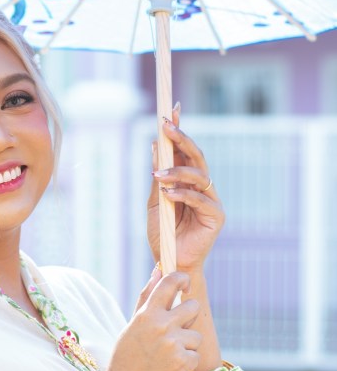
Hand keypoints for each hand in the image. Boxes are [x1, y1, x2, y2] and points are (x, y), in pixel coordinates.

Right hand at [104, 270, 201, 370]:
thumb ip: (147, 299)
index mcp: (147, 314)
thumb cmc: (127, 356)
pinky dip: (186, 361)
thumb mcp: (132, 325)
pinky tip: (170, 367)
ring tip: (168, 353)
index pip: (171, 283)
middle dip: (188, 316)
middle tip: (177, 327)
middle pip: (193, 307)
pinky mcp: (184, 363)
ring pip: (196, 335)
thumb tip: (158, 272)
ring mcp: (174, 345)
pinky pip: (195, 354)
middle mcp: (162, 326)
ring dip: (186, 343)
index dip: (182, 279)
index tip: (185, 283)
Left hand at [147, 104, 224, 272]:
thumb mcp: (154, 201)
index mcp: (188, 181)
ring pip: (199, 175)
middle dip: (181, 139)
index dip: (180, 130)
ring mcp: (211, 200)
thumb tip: (154, 145)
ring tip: (158, 175)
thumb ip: (157, 175)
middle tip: (166, 126)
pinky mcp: (216, 216)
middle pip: (196, 156)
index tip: (172, 109)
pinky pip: (200, 199)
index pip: (185, 150)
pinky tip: (168, 194)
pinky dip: (182, 195)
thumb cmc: (163, 233)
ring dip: (177, 171)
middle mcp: (202, 187)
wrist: (170, 261)